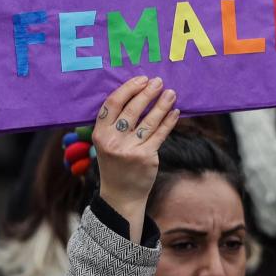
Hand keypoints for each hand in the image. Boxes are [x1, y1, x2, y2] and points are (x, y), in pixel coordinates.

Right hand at [92, 76, 178, 241]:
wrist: (121, 195)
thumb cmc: (115, 164)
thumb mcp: (106, 144)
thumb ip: (115, 123)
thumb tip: (137, 94)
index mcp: (100, 134)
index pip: (112, 104)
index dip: (128, 89)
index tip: (141, 80)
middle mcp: (113, 141)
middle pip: (132, 110)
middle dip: (147, 93)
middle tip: (158, 81)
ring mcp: (130, 150)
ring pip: (149, 121)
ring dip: (162, 104)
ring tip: (171, 93)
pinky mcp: (146, 157)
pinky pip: (160, 135)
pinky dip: (169, 121)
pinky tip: (175, 112)